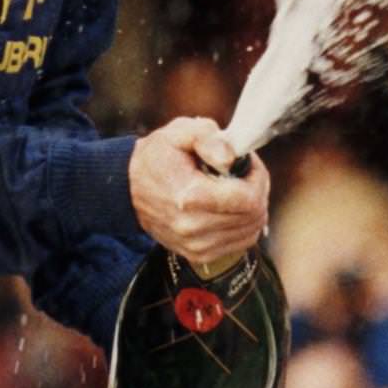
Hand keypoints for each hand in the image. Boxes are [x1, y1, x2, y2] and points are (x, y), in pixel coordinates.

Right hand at [129, 116, 269, 264]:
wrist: (129, 188)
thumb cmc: (158, 157)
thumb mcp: (180, 132)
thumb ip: (209, 138)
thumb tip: (231, 159)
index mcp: (189, 196)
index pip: (248, 198)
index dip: (257, 177)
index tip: (247, 163)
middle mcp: (192, 227)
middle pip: (253, 216)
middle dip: (257, 190)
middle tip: (245, 173)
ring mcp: (195, 245)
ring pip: (250, 232)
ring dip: (252, 209)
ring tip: (237, 189)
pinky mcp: (198, 254)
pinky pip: (239, 244)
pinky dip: (243, 225)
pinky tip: (231, 207)